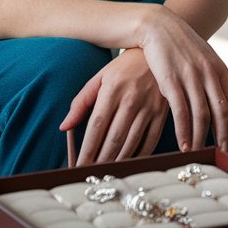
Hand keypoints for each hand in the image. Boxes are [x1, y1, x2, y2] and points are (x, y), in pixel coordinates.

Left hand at [61, 49, 168, 165]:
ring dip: (117, 162)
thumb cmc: (124, 67)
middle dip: (100, 161)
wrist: (157, 53)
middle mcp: (132, 99)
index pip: (96, 126)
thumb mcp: (100, 78)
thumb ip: (81, 102)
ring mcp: (150, 106)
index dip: (87, 149)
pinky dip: (140, 156)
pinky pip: (151, 140)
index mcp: (113, 89)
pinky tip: (129, 162)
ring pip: (132, 143)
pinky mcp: (163, 112)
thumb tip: (64, 127)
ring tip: (107, 172)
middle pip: (113, 138)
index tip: (79, 165)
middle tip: (91, 174)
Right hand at [135, 6, 227, 153]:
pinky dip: (184, 132)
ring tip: (202, 155)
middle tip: (224, 155)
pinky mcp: (171, 81)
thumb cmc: (180, 46)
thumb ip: (211, 79)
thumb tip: (218, 104)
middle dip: (224, 136)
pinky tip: (184, 145)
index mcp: (219, 69)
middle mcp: (209, 73)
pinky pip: (181, 112)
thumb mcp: (202, 59)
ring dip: (202, 138)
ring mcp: (191, 77)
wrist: (158, 26)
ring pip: (202, 114)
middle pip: (222, 111)